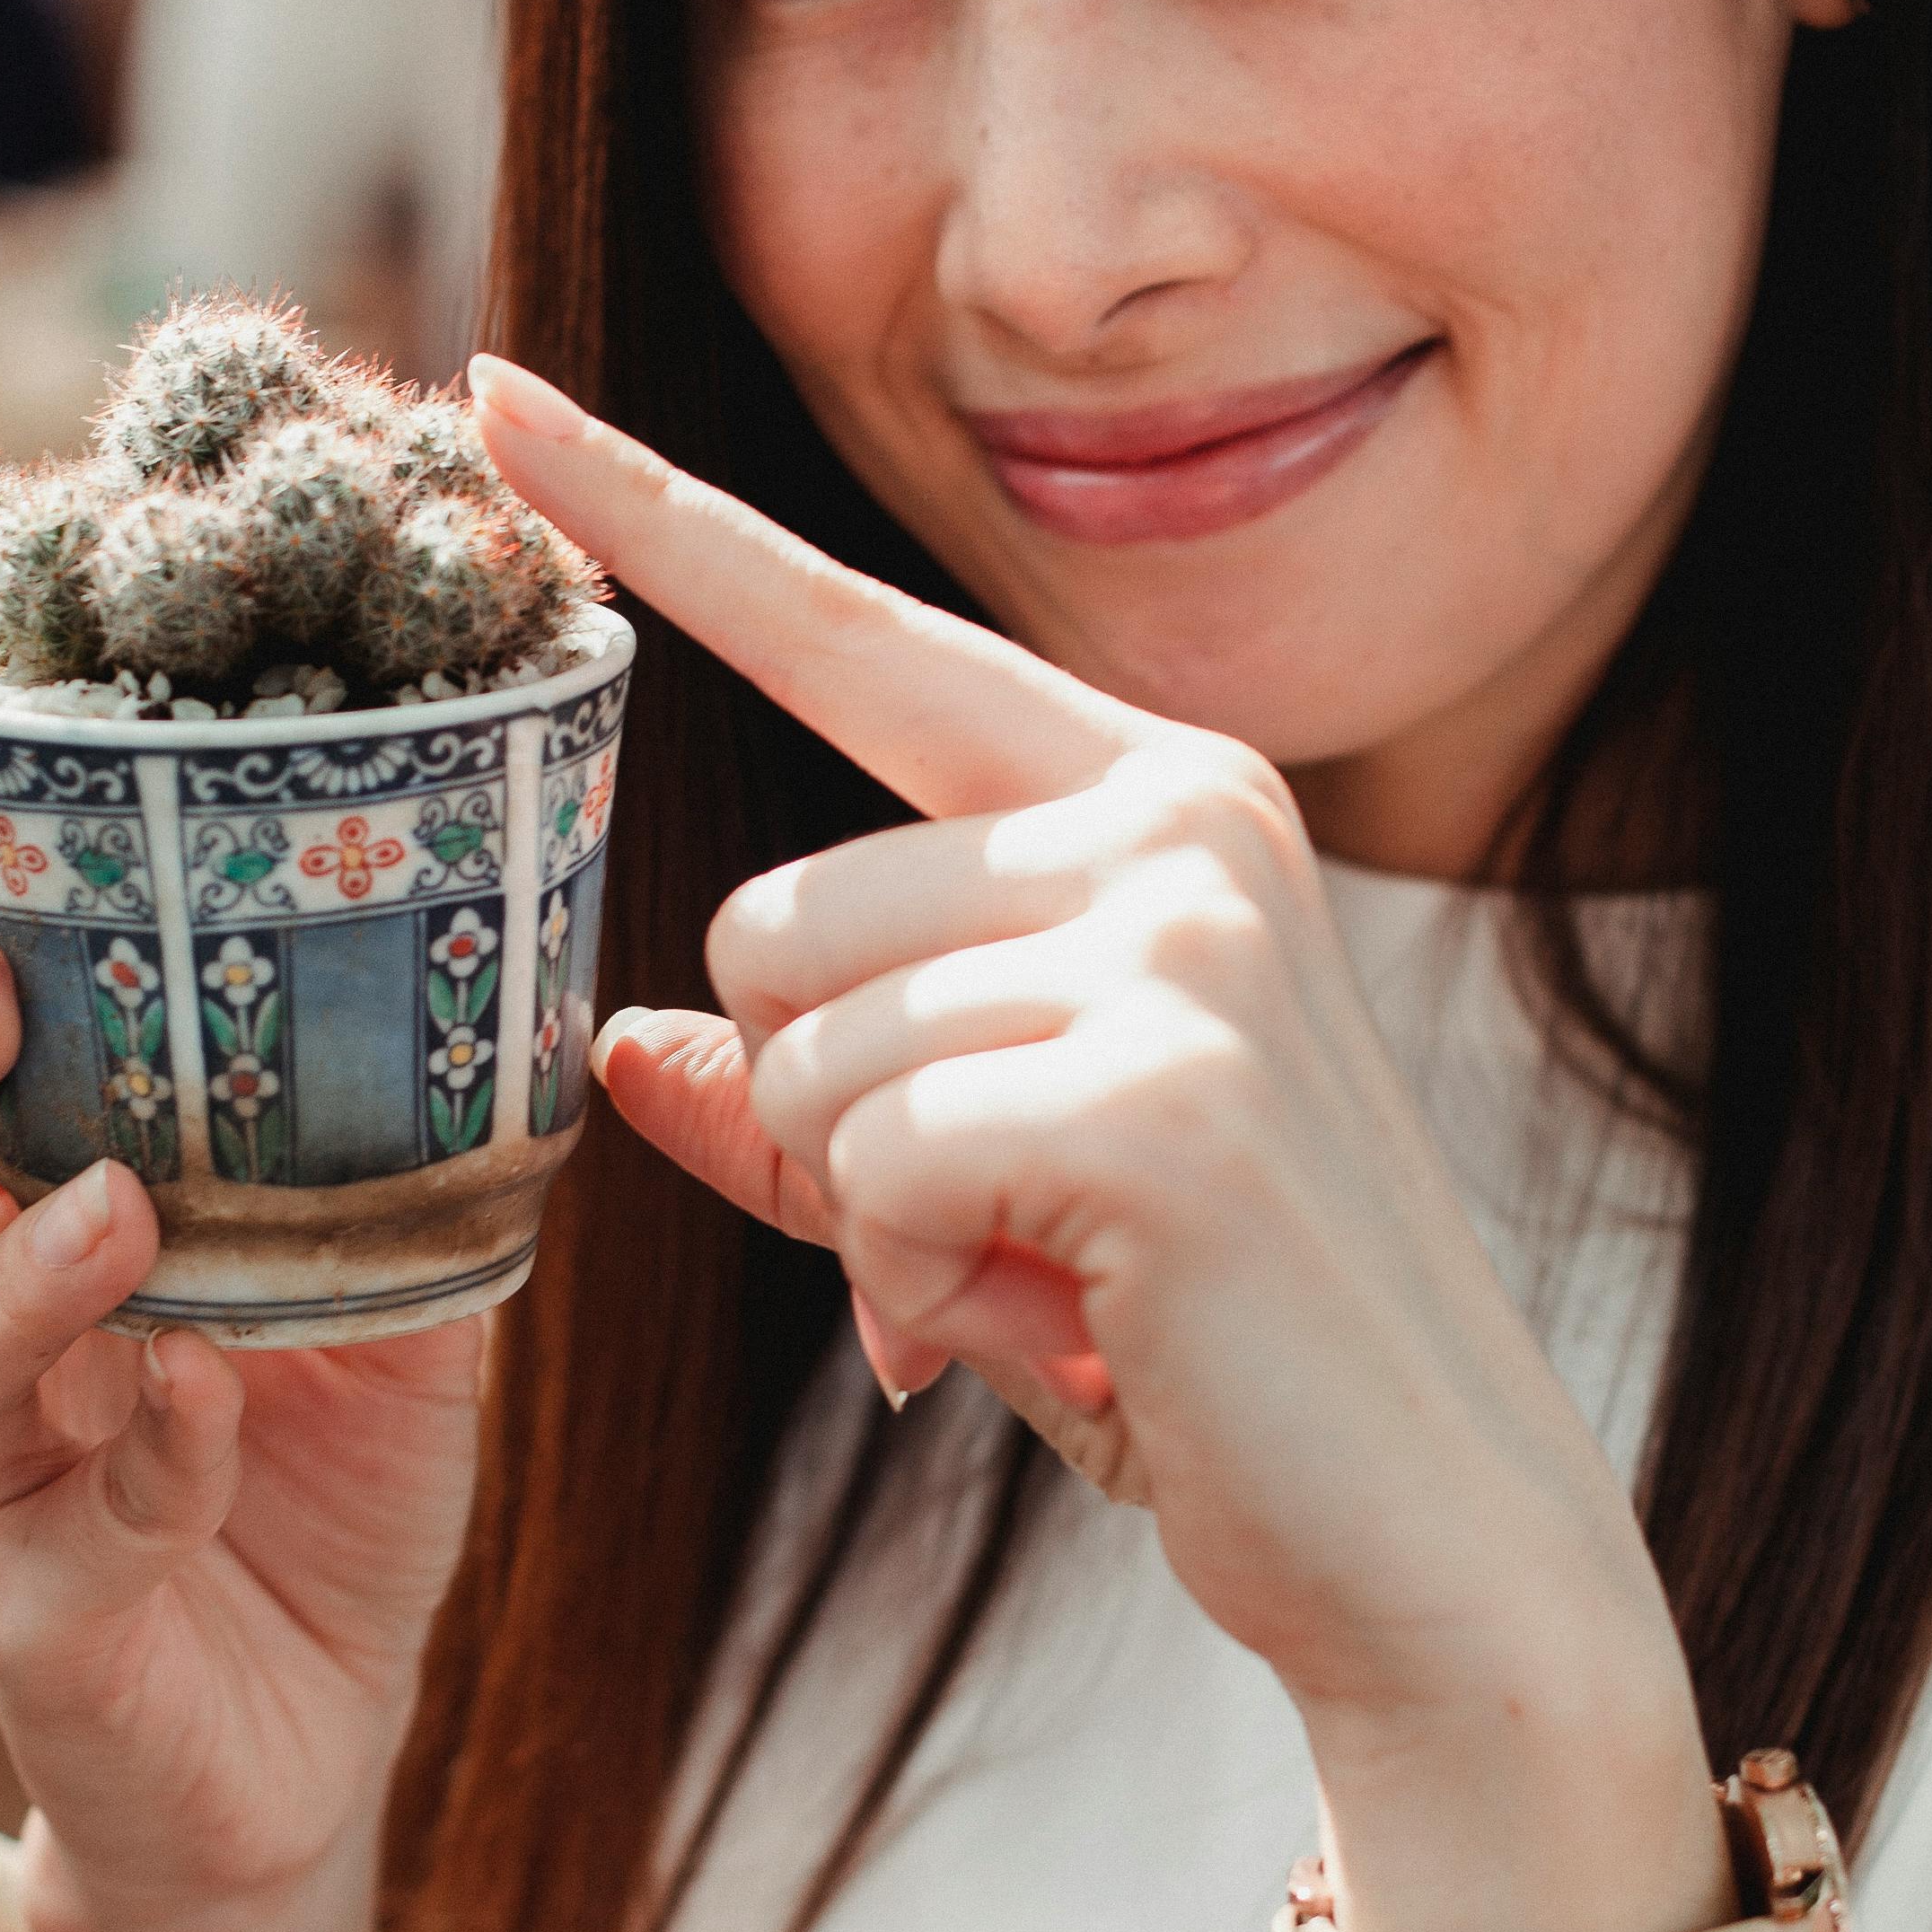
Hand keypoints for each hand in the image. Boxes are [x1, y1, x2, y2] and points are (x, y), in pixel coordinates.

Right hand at [0, 758, 482, 1931]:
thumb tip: (489, 983)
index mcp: (15, 1231)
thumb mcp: (383, 1311)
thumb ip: (388, 1178)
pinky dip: (154, 1450)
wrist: (309, 1755)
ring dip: (14, 1273)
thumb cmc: (316, 1502)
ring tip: (114, 1202)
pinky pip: (70, 1517)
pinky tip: (209, 1402)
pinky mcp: (21, 1610)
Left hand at [467, 364, 1722, 1931]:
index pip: (848, 631)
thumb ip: (809, 1109)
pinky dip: (923, 1278)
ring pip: (804, 1049)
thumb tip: (623, 1043)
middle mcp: (1180, 820)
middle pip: (769, 920)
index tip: (490, 393)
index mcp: (1151, 797)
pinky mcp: (1166, 1088)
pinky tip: (1064, 1322)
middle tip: (987, 1235)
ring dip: (873, 1217)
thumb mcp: (983, 1200)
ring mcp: (1187, 941)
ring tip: (1043, 1281)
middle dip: (822, 1117)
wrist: (1441, 1538)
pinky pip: (878, 1160)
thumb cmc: (1218, 1348)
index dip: (655, 518)